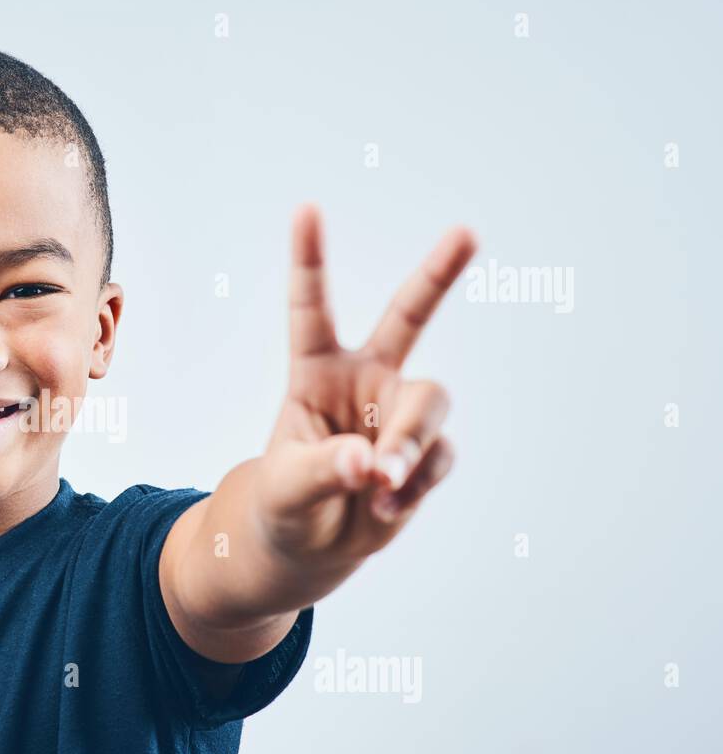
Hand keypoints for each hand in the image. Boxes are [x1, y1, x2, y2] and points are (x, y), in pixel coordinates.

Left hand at [255, 203, 476, 587]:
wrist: (311, 545)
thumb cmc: (286, 503)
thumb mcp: (286, 487)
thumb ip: (324, 469)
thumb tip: (372, 463)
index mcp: (315, 372)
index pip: (312, 308)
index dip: (310, 260)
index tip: (307, 207)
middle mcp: (364, 380)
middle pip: (410, 316)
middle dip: (439, 273)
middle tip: (467, 231)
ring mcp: (399, 413)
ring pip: (430, 402)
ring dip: (410, 441)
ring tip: (381, 480)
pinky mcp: (425, 452)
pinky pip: (437, 455)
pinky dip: (415, 481)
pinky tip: (385, 504)